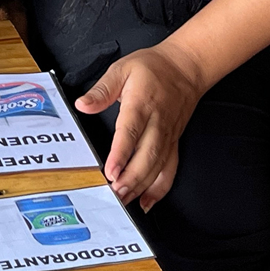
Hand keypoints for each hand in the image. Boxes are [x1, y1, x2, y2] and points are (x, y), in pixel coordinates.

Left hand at [75, 43, 204, 209]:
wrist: (186, 68)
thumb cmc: (154, 68)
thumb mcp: (122, 69)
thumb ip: (102, 89)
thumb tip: (83, 104)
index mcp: (142, 104)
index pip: (131, 132)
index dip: (121, 154)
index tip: (111, 171)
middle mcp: (157, 123)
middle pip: (147, 155)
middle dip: (131, 178)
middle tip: (115, 194)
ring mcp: (168, 135)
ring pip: (158, 166)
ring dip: (142, 186)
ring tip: (125, 201)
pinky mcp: (173, 142)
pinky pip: (170, 169)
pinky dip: (160, 188)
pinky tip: (147, 202)